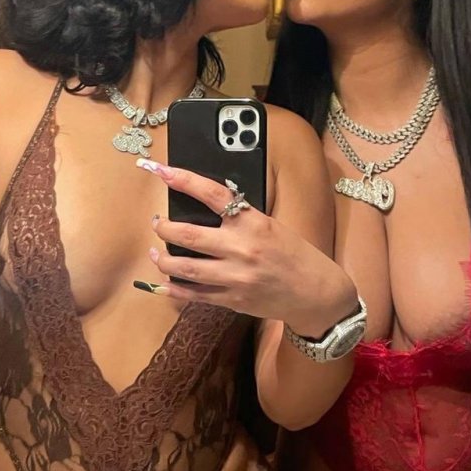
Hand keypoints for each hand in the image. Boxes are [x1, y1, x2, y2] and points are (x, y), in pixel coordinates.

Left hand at [134, 160, 356, 334]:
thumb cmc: (294, 254)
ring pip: (185, 268)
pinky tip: (163, 281)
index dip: (184, 181)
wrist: (315, 292)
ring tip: (155, 252)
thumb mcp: (271, 225)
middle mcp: (242, 249)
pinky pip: (194, 294)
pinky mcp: (232, 299)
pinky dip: (174, 288)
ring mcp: (235, 277)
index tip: (163, 171)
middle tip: (157, 223)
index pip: (213, 195)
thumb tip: (204, 206)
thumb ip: (240, 218)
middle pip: (188, 236)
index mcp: (253, 223)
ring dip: (163, 260)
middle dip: (164, 228)